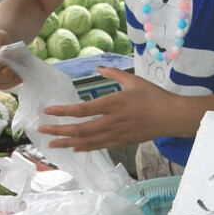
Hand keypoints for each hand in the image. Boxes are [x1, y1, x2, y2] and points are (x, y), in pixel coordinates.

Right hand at [0, 29, 22, 89]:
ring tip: (21, 59)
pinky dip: (19, 76)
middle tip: (18, 54)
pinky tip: (22, 67)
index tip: (7, 54)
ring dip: (17, 70)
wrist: (2, 44)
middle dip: (10, 66)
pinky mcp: (1, 84)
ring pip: (7, 80)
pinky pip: (12, 84)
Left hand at [38, 68, 178, 151]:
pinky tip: (74, 147)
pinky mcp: (121, 142)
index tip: (47, 111)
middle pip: (79, 129)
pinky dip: (84, 147)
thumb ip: (113, 73)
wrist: (171, 117)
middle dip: (58, 131)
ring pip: (87, 141)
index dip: (62, 112)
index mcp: (112, 103)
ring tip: (51, 143)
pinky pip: (98, 146)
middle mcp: (111, 121)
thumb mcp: (133, 80)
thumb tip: (98, 67)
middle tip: (42, 130)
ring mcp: (116, 134)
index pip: (81, 110)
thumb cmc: (153, 96)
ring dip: (67, 142)